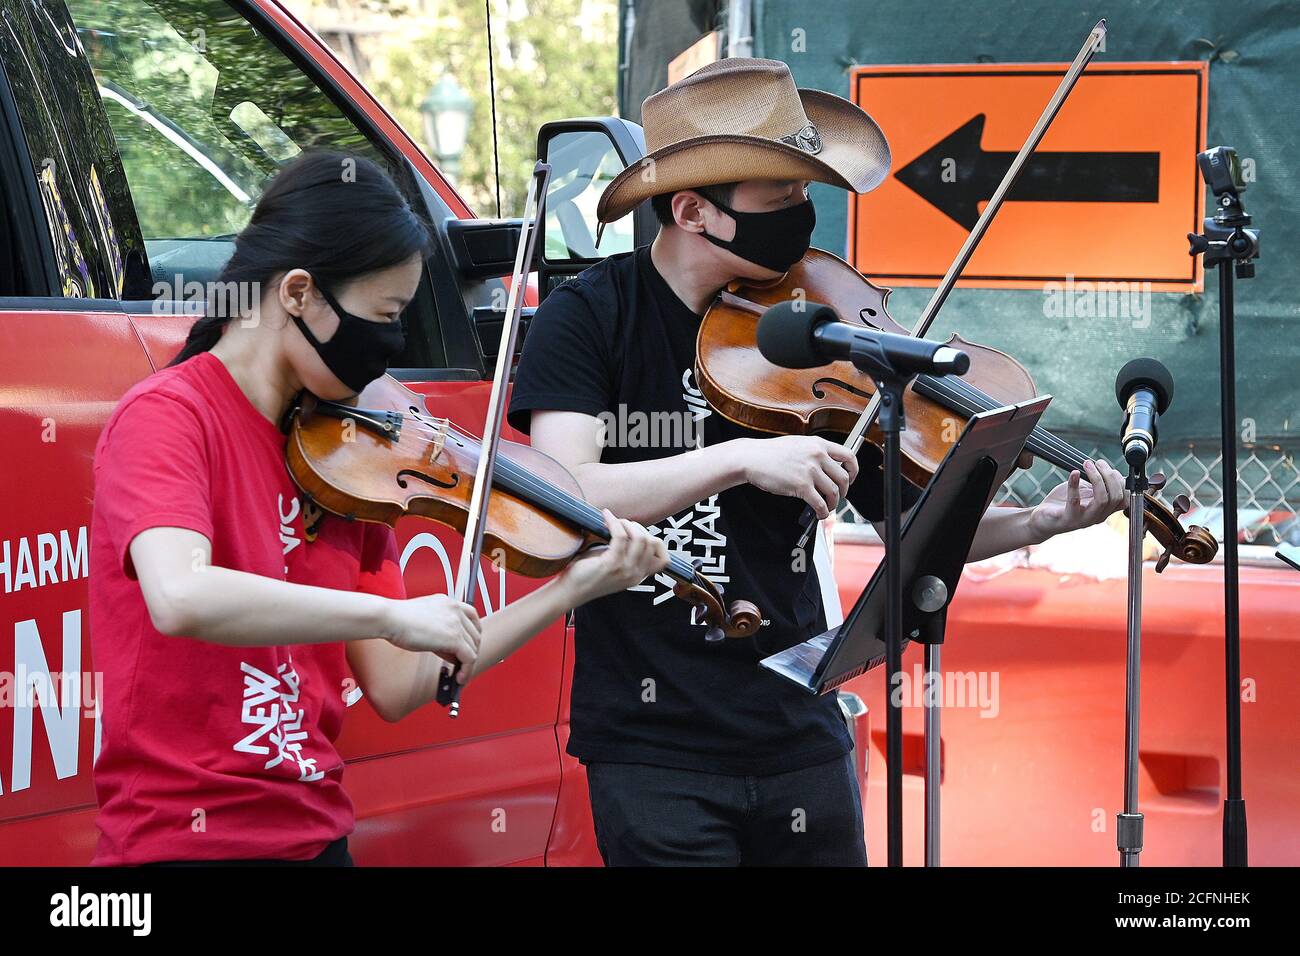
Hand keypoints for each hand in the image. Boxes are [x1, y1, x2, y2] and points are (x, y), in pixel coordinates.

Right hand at [382, 593, 481, 682]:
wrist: (389, 618)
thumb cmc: (398, 619)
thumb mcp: (426, 621)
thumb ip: (441, 632)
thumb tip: (452, 653)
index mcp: (448, 602)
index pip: (472, 615)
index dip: (473, 632)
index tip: (469, 644)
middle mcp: (455, 610)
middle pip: (475, 633)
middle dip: (471, 650)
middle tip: (463, 663)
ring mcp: (457, 623)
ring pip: (474, 647)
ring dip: (468, 663)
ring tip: (460, 674)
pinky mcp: (455, 638)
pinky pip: (469, 658)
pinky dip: (467, 670)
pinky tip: (459, 678)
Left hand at [558, 509, 669, 602]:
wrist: (571, 591)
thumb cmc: (589, 574)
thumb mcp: (616, 565)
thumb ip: (629, 553)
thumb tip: (634, 527)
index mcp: (639, 576)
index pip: (664, 560)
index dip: (655, 541)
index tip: (637, 533)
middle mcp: (635, 575)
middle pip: (652, 542)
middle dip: (637, 526)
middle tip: (620, 524)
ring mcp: (625, 570)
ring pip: (640, 537)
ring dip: (627, 523)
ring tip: (614, 522)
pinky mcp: (612, 564)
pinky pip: (620, 536)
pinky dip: (614, 522)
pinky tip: (606, 516)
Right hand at [739, 435, 859, 518]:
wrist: (752, 458)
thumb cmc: (770, 453)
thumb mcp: (798, 444)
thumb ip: (815, 453)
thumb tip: (828, 467)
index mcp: (818, 444)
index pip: (848, 456)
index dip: (854, 470)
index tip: (851, 478)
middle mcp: (817, 456)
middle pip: (844, 477)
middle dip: (844, 491)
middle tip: (838, 496)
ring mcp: (810, 471)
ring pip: (834, 492)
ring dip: (833, 504)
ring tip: (827, 507)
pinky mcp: (801, 485)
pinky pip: (820, 503)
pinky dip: (823, 512)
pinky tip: (819, 513)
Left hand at [1028, 458, 1125, 538]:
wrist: (1043, 519)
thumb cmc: (1064, 504)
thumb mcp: (1085, 492)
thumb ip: (1097, 484)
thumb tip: (1106, 468)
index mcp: (1104, 510)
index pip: (1124, 498)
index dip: (1120, 481)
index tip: (1108, 468)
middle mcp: (1097, 516)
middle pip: (1116, 497)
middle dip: (1110, 476)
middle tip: (1098, 463)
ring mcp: (1084, 519)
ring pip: (1102, 500)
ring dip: (1097, 478)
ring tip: (1088, 465)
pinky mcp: (1068, 518)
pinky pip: (1074, 501)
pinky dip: (1075, 484)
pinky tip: (1074, 473)